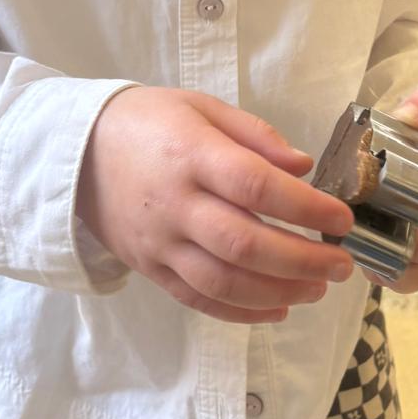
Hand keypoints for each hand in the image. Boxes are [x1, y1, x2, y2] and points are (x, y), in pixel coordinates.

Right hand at [78, 88, 354, 324]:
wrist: (75, 153)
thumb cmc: (147, 123)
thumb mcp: (201, 107)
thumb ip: (255, 135)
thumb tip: (304, 165)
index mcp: (191, 154)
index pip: (256, 186)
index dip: (305, 207)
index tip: (342, 219)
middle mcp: (175, 204)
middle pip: (245, 244)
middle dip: (303, 261)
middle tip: (342, 264)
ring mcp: (159, 243)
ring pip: (224, 282)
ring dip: (279, 292)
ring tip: (317, 289)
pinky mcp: (150, 268)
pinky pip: (198, 300)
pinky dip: (241, 312)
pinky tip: (278, 308)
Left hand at [368, 87, 417, 293]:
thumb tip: (407, 115)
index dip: (395, 239)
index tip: (360, 220)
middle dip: (380, 256)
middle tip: (345, 235)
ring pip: (412, 282)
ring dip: (381, 269)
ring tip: (352, 245)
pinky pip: (412, 284)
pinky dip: (388, 274)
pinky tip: (366, 254)